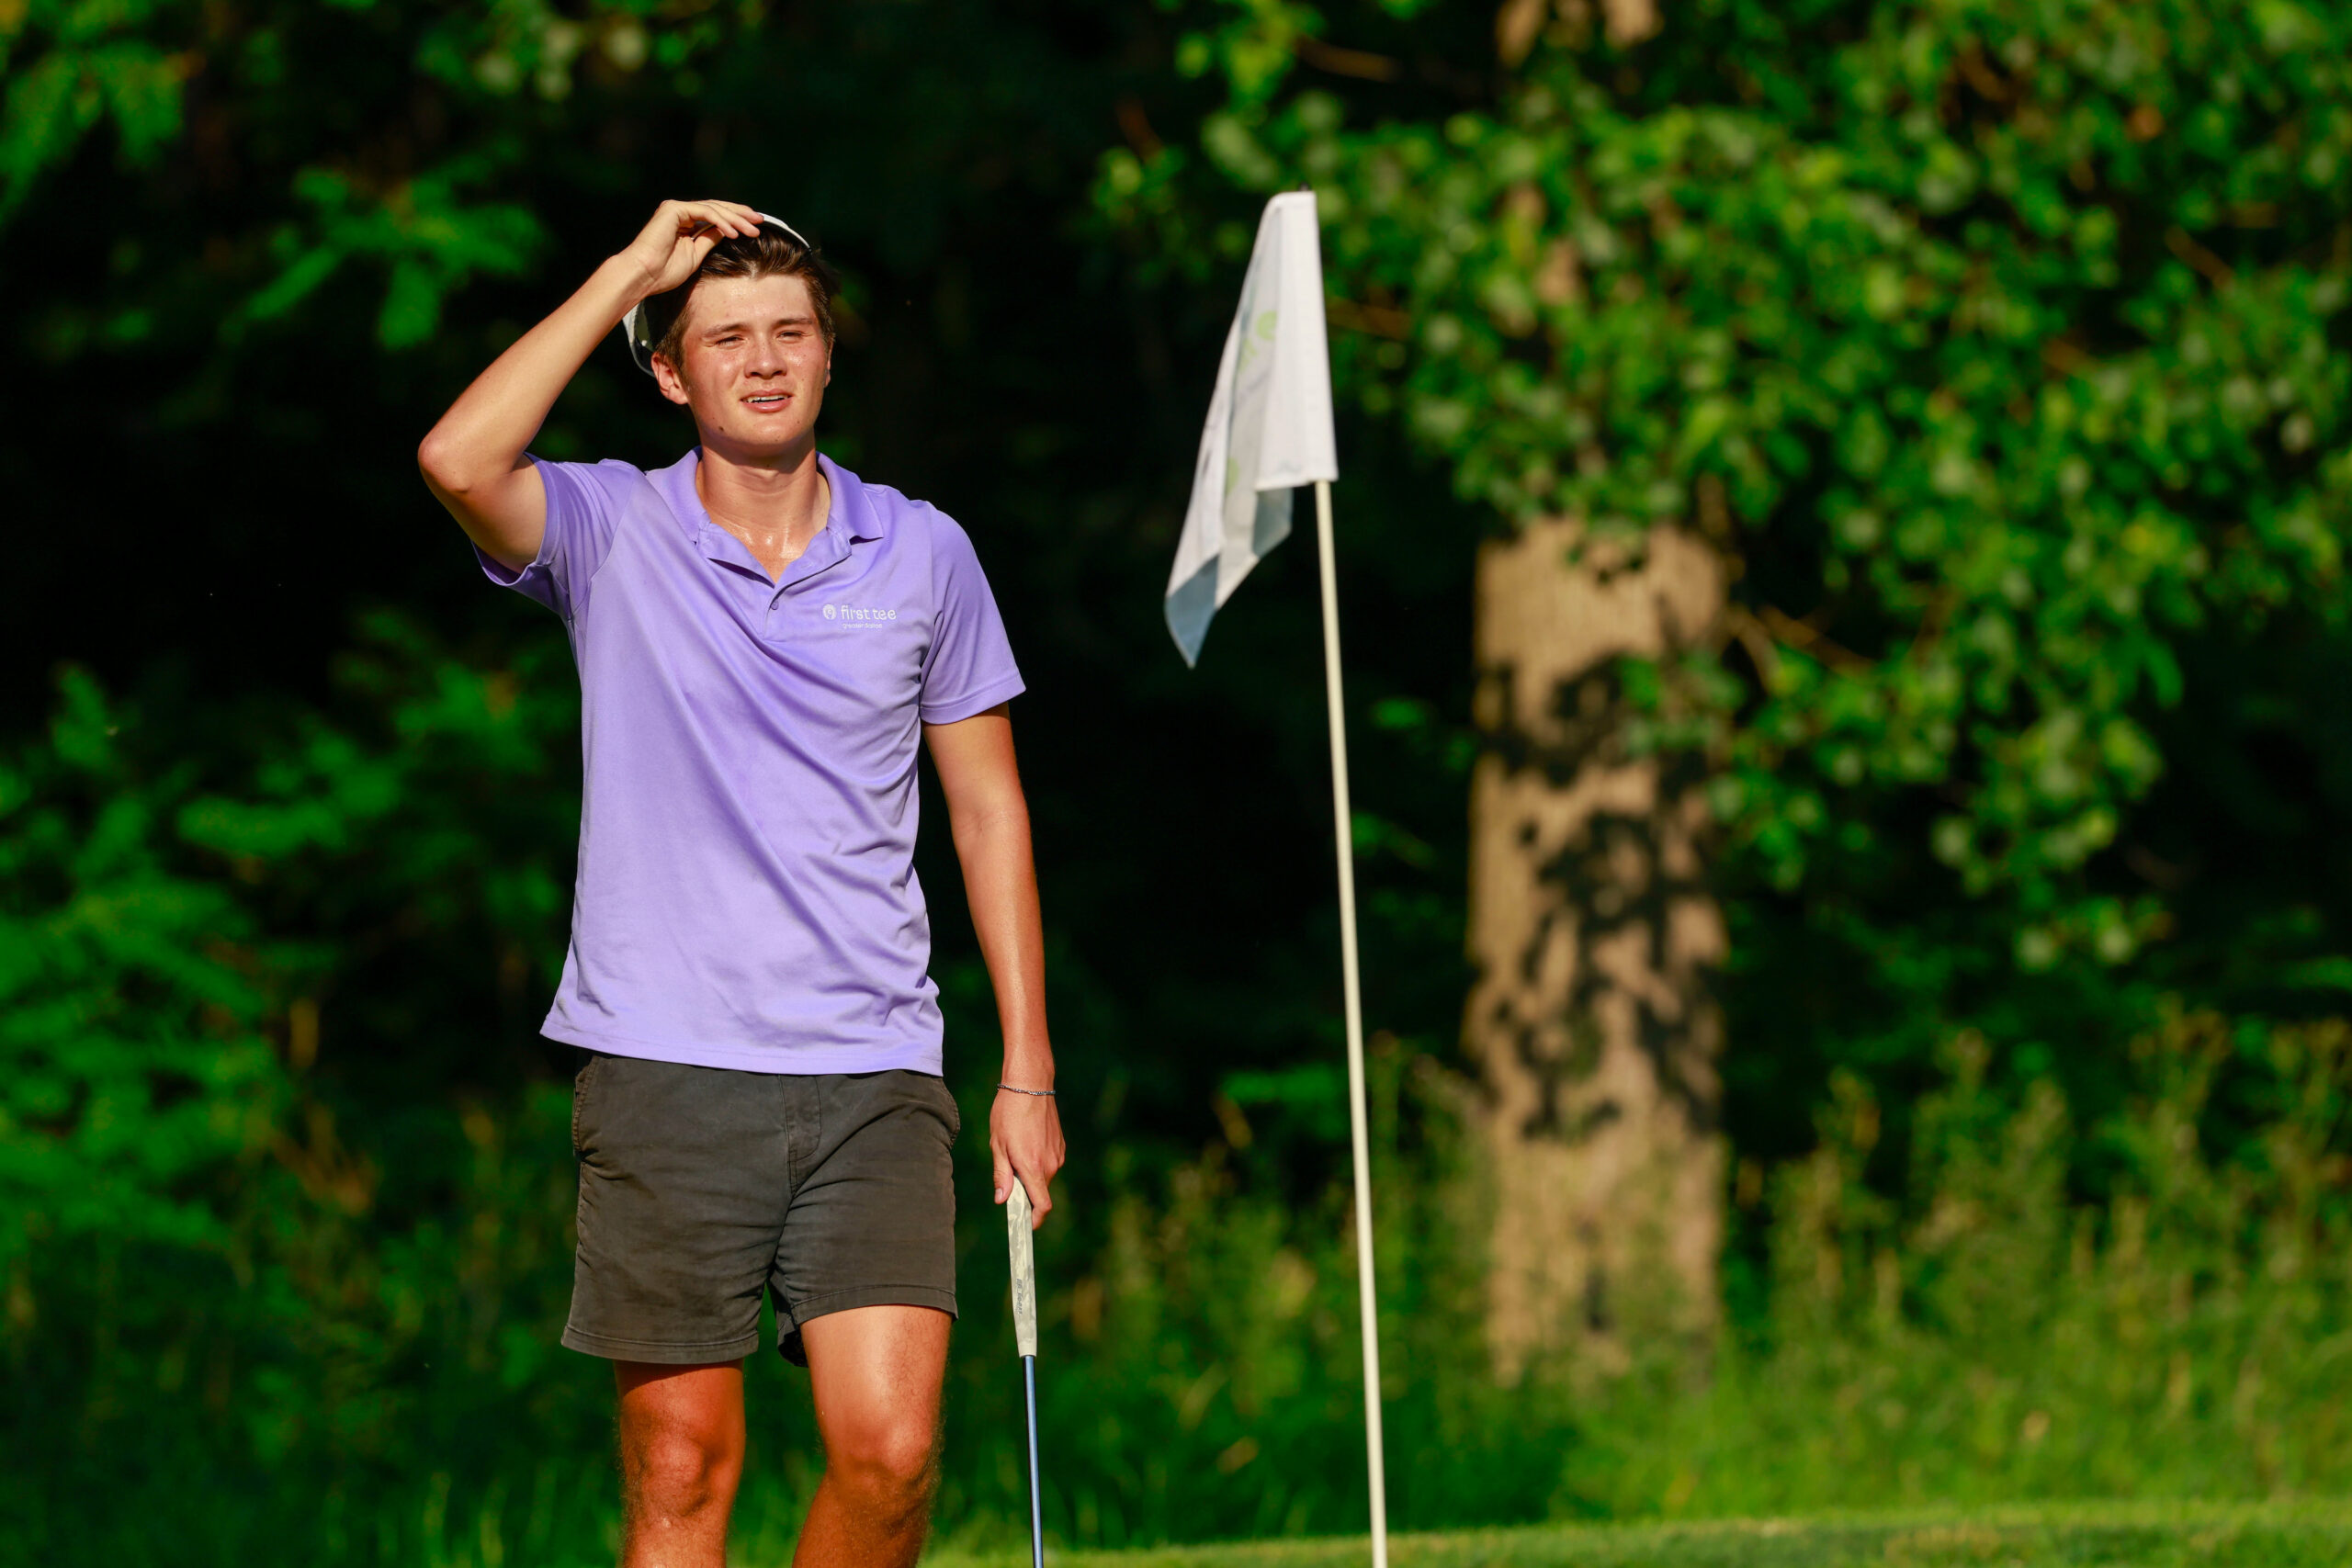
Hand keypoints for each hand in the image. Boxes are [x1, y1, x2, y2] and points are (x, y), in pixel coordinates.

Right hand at [615, 199, 763, 300]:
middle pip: (717, 208)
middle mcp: (680, 212)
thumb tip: (728, 231)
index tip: (756, 226)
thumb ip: (710, 240)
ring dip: (735, 219)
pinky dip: (720, 221)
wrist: (643, 276)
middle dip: (740, 214)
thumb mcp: (696, 255)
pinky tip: (734, 233)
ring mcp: (676, 209)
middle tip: (761, 221)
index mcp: (685, 222)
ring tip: (752, 230)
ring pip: (713, 209)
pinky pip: (704, 212)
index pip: (716, 215)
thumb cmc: (664, 272)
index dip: (736, 219)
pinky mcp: (673, 209)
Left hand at [991, 1087, 1065, 1230]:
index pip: (1043, 1205)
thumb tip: (1002, 1200)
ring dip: (1031, 1173)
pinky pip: (1049, 1163)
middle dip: (1026, 1190)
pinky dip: (1037, 1161)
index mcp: (1033, 1167)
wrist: (1030, 1085)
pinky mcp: (1061, 1146)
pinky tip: (1026, 1141)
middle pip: (1040, 1191)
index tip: (1025, 1225)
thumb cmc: (1008, 1113)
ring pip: (1044, 1176)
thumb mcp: (997, 1145)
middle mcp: (1050, 1164)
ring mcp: (1058, 1154)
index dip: (1035, 1220)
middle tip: (1008, 1170)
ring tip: (1015, 1148)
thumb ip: (1002, 1175)